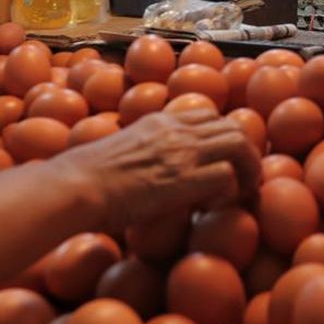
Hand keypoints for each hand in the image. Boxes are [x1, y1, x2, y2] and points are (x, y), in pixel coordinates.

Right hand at [52, 109, 259, 229]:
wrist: (73, 187)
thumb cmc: (82, 178)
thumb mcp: (117, 152)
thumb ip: (139, 153)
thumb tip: (143, 171)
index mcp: (159, 121)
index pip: (208, 115)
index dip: (224, 137)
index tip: (226, 159)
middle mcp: (176, 131)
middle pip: (233, 127)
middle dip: (248, 153)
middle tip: (247, 179)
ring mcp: (182, 153)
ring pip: (240, 145)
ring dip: (250, 170)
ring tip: (245, 192)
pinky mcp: (184, 179)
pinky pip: (227, 176)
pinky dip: (232, 192)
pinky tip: (221, 207)